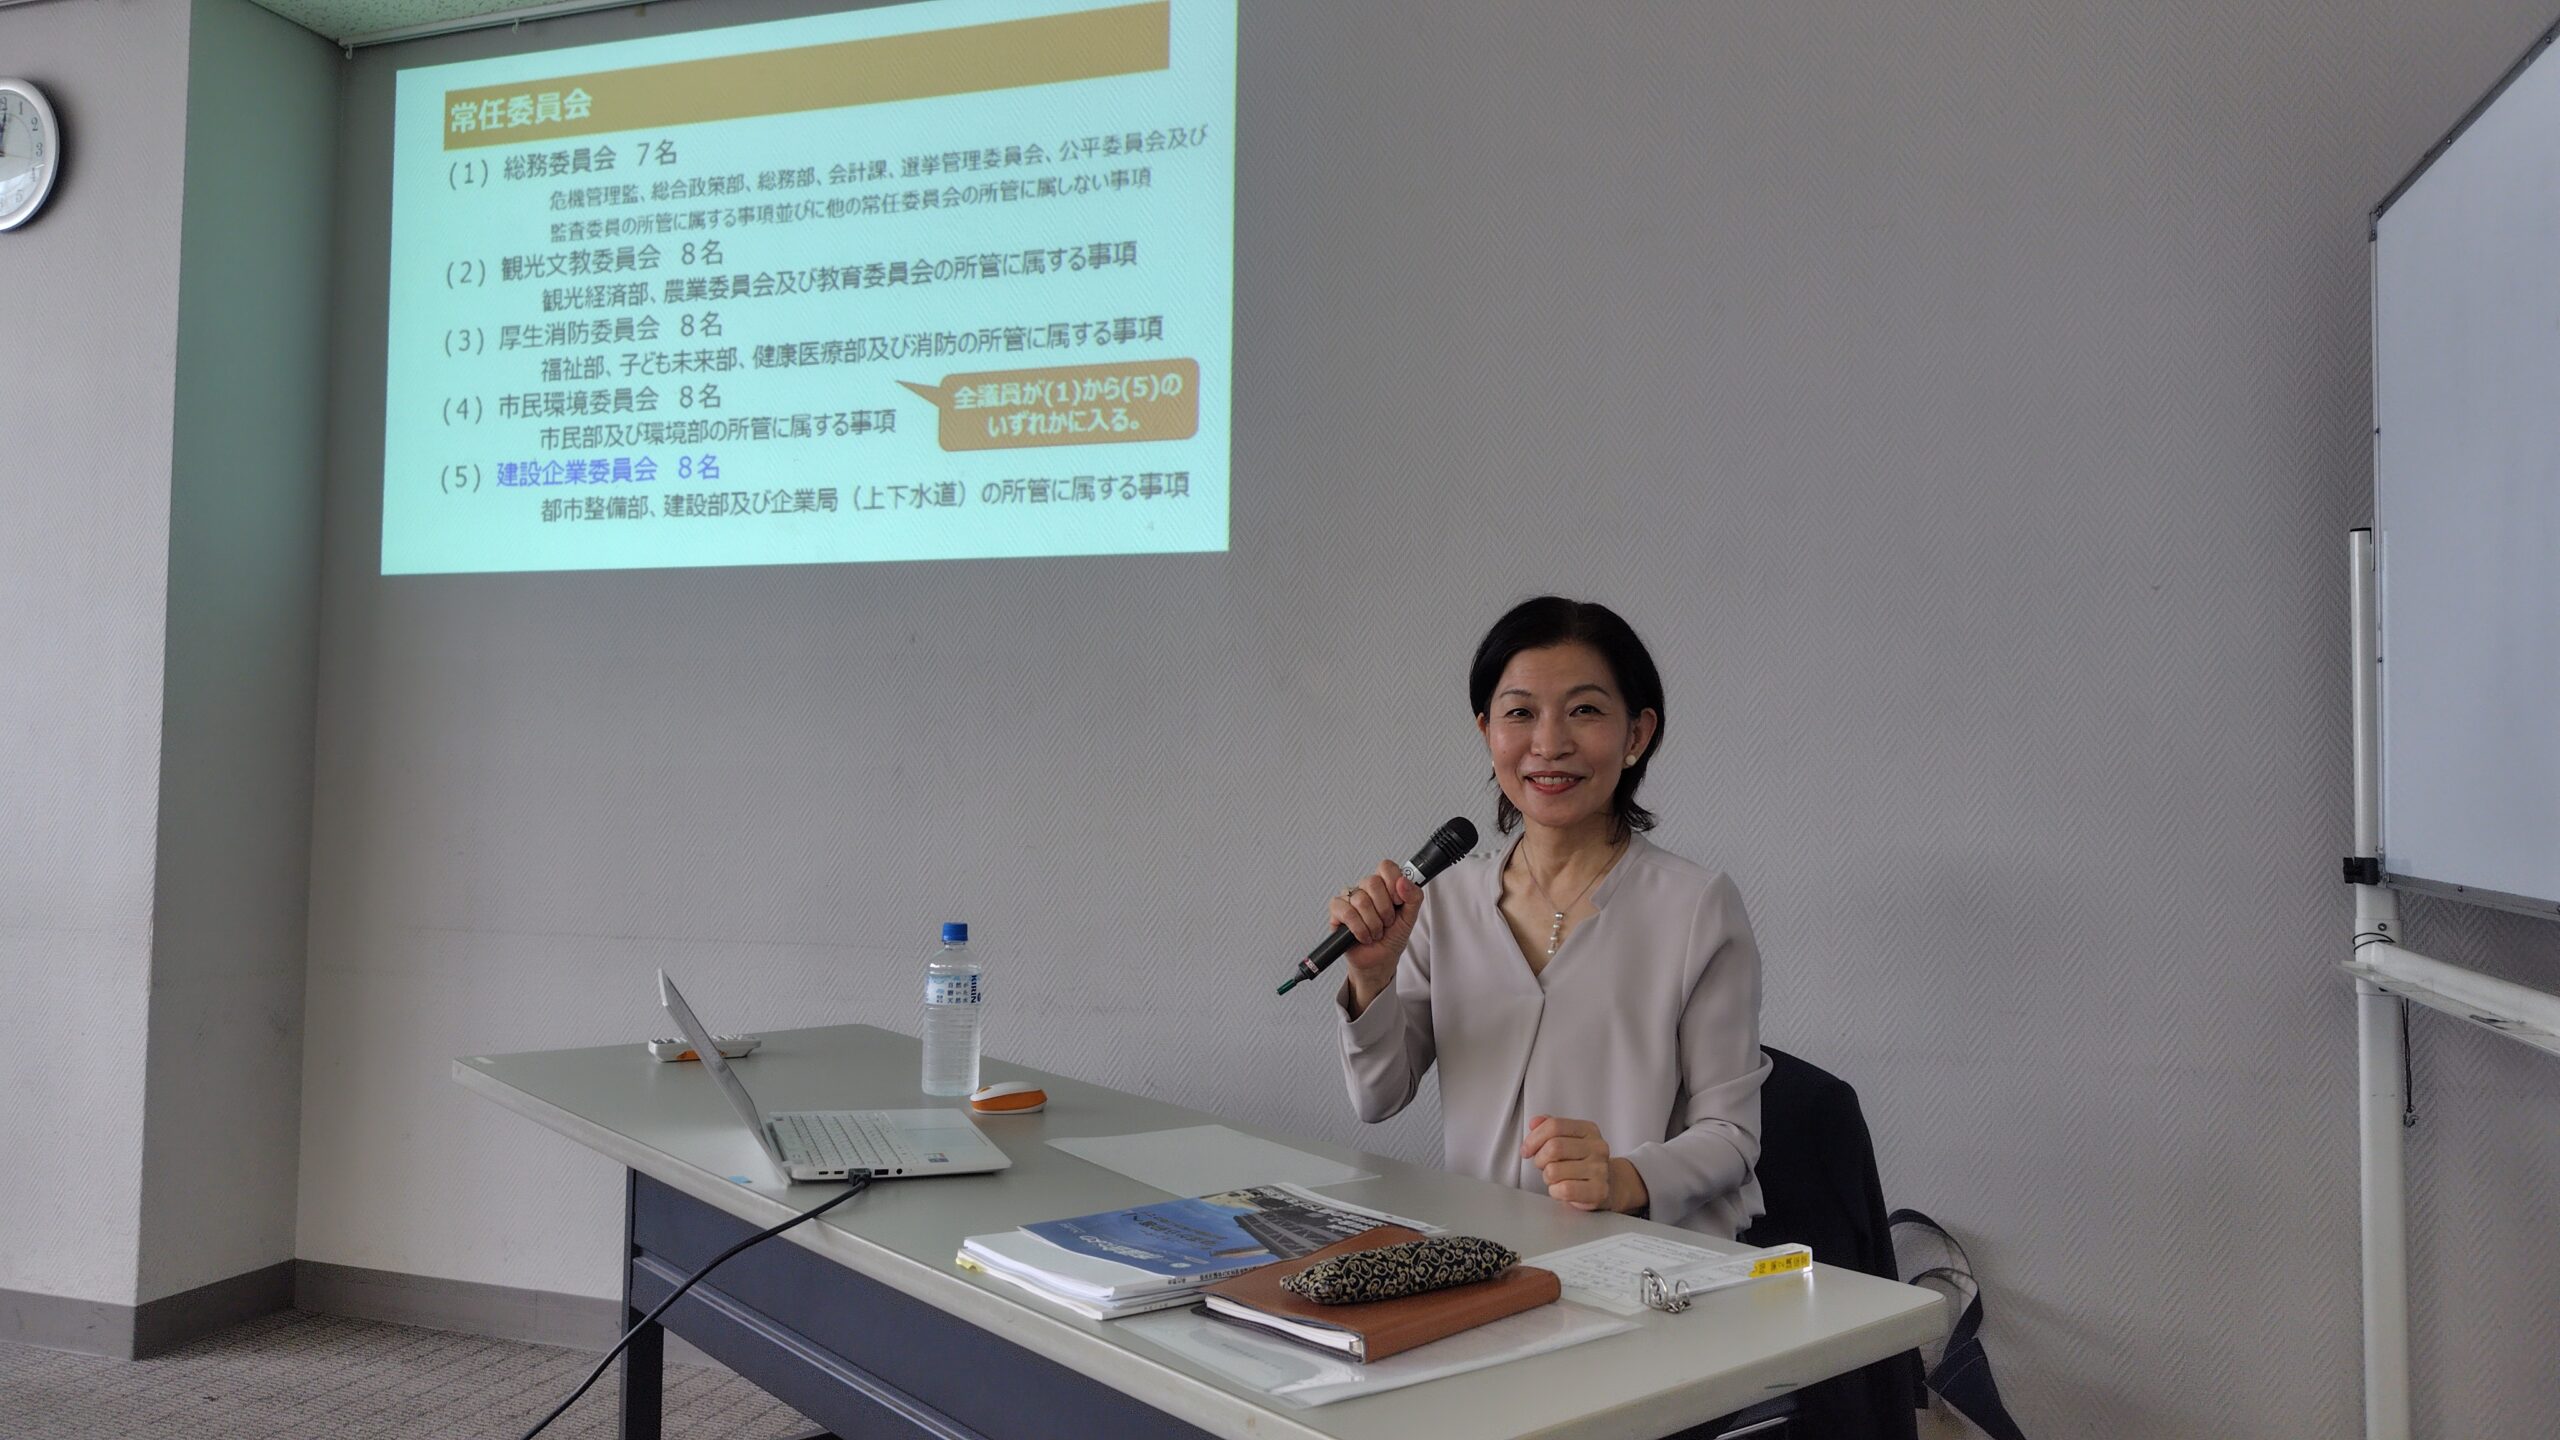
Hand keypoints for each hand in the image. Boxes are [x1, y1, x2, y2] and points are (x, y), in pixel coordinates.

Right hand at [1331, 860, 1421, 1010]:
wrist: (1379, 960)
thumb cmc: (1392, 938)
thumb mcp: (1410, 918)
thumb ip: (1414, 897)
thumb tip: (1403, 881)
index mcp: (1385, 885)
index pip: (1386, 867)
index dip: (1393, 883)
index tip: (1398, 901)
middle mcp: (1366, 888)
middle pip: (1372, 882)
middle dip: (1384, 909)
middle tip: (1387, 922)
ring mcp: (1350, 898)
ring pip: (1360, 900)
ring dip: (1373, 923)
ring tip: (1376, 932)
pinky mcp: (1337, 911)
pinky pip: (1345, 911)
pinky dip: (1359, 928)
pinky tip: (1363, 936)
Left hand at [1520, 1115, 1646, 1212]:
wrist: (1610, 1185)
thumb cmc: (1582, 1162)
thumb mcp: (1567, 1139)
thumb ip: (1549, 1128)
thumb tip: (1534, 1122)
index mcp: (1588, 1130)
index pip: (1554, 1125)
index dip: (1534, 1138)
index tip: (1527, 1149)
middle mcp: (1597, 1147)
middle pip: (1553, 1147)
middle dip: (1540, 1159)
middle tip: (1542, 1165)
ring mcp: (1600, 1169)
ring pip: (1554, 1171)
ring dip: (1547, 1178)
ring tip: (1557, 1178)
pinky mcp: (1599, 1190)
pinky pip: (1564, 1190)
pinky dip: (1555, 1191)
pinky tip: (1561, 1189)